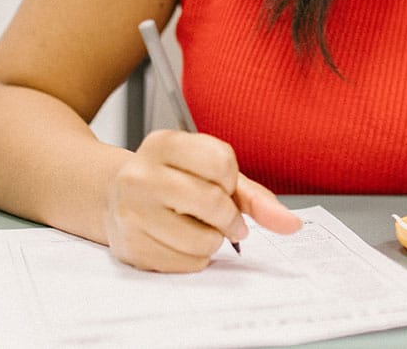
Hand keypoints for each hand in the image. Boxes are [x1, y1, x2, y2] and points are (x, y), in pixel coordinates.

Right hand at [104, 130, 301, 271]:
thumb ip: (254, 197)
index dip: (231, 181)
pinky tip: (179, 242)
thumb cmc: (173, 183)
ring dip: (214, 241)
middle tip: (226, 220)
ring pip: (203, 239)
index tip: (223, 186)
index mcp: (163, 143)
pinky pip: (187, 264)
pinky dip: (196, 258)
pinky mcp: (130, 247)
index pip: (221, 161)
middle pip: (213, 201)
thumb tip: (291, 224)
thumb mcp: (211, 176)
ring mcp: (131, 212)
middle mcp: (140, 174)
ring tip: (198, 229)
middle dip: (230, 217)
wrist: (114, 199)